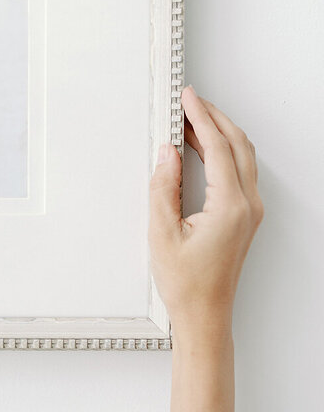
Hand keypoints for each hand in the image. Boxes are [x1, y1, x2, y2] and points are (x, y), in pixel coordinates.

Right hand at [149, 86, 263, 336]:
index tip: (188, 97)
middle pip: (237, 144)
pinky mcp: (245, 217)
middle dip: (214, 117)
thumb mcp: (162, 232)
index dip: (201, 117)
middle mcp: (247, 205)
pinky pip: (239, 172)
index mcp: (230, 206)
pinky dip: (223, 152)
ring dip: (220, 133)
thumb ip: (163, 187)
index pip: (217, 146)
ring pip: (241, 156)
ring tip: (192, 120)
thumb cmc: (186, 283)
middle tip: (190, 100)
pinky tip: (202, 149)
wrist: (204, 314)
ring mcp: (250, 211)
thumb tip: (167, 153)